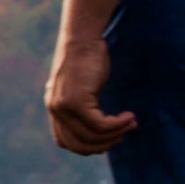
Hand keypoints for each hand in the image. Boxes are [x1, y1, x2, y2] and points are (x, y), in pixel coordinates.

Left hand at [47, 36, 136, 154]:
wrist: (83, 37)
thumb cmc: (88, 58)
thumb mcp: (82, 85)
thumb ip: (82, 105)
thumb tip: (97, 124)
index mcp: (54, 108)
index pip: (65, 142)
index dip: (88, 146)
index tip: (108, 138)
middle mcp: (55, 110)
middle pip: (79, 145)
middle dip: (104, 145)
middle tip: (122, 136)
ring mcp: (63, 107)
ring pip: (92, 137)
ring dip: (115, 134)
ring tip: (131, 124)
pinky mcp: (76, 102)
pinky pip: (100, 125)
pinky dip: (117, 125)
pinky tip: (129, 117)